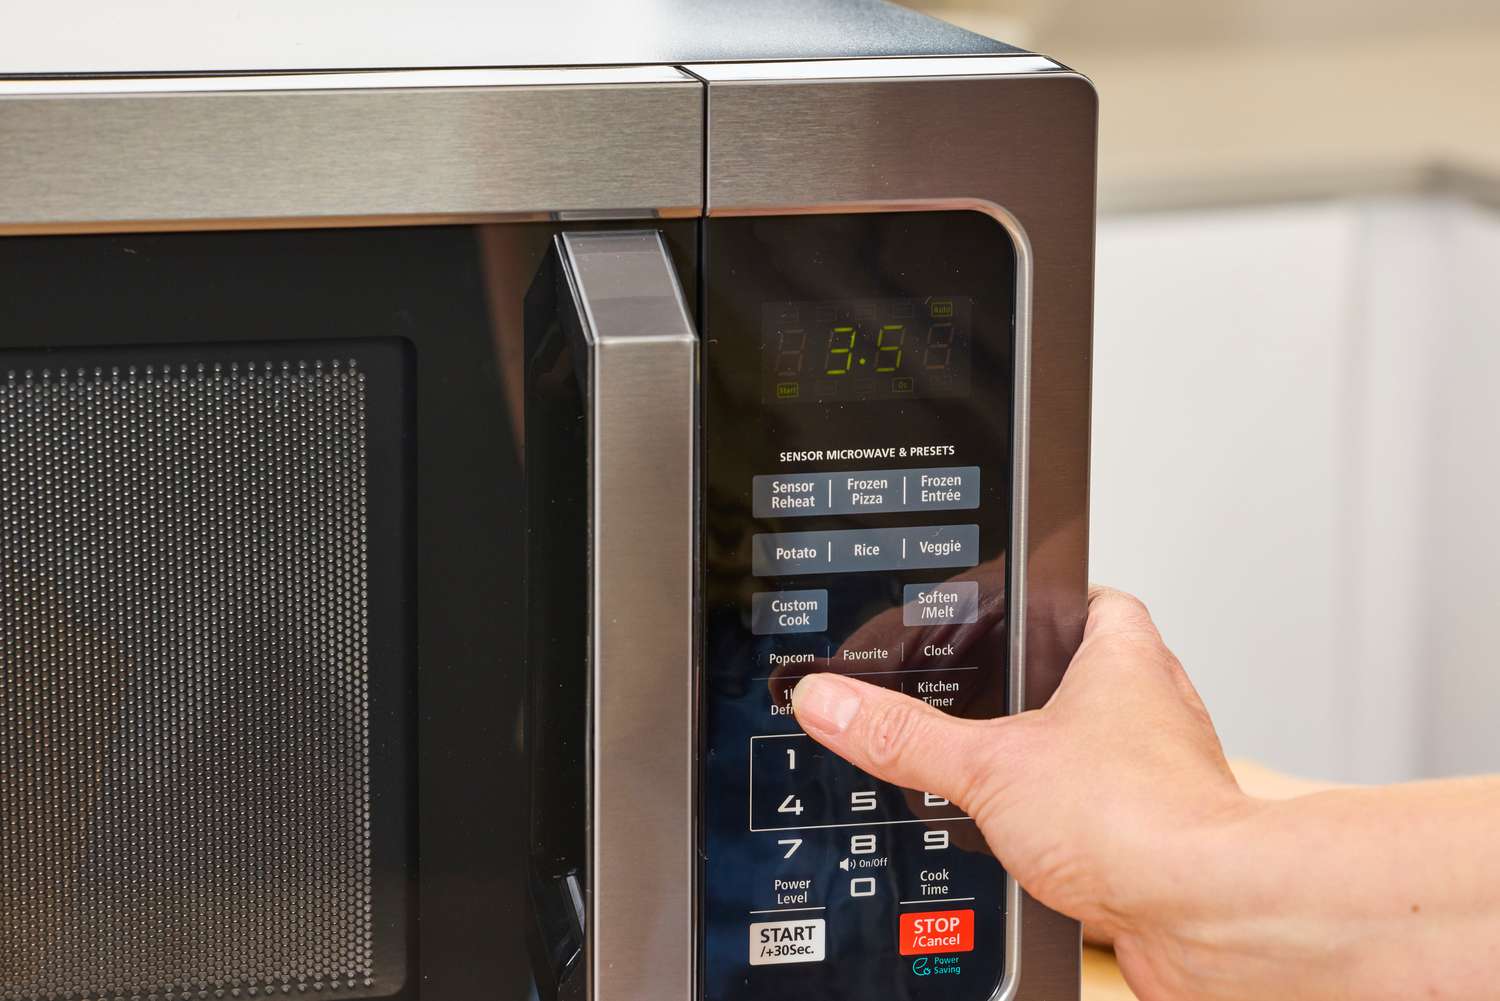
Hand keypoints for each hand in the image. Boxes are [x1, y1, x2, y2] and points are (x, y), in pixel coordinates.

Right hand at [791, 586, 1249, 995]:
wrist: (1209, 916)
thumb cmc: (1142, 821)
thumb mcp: (988, 766)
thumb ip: (904, 735)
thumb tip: (832, 700)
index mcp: (1123, 659)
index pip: (1092, 598)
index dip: (1046, 598)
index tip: (1006, 604)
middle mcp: (1155, 710)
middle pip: (1094, 671)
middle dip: (1038, 685)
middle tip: (986, 691)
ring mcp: (1164, 775)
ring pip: (1104, 744)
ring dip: (1057, 756)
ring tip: (999, 767)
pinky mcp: (1163, 835)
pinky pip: (1109, 810)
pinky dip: (1071, 818)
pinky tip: (1034, 838)